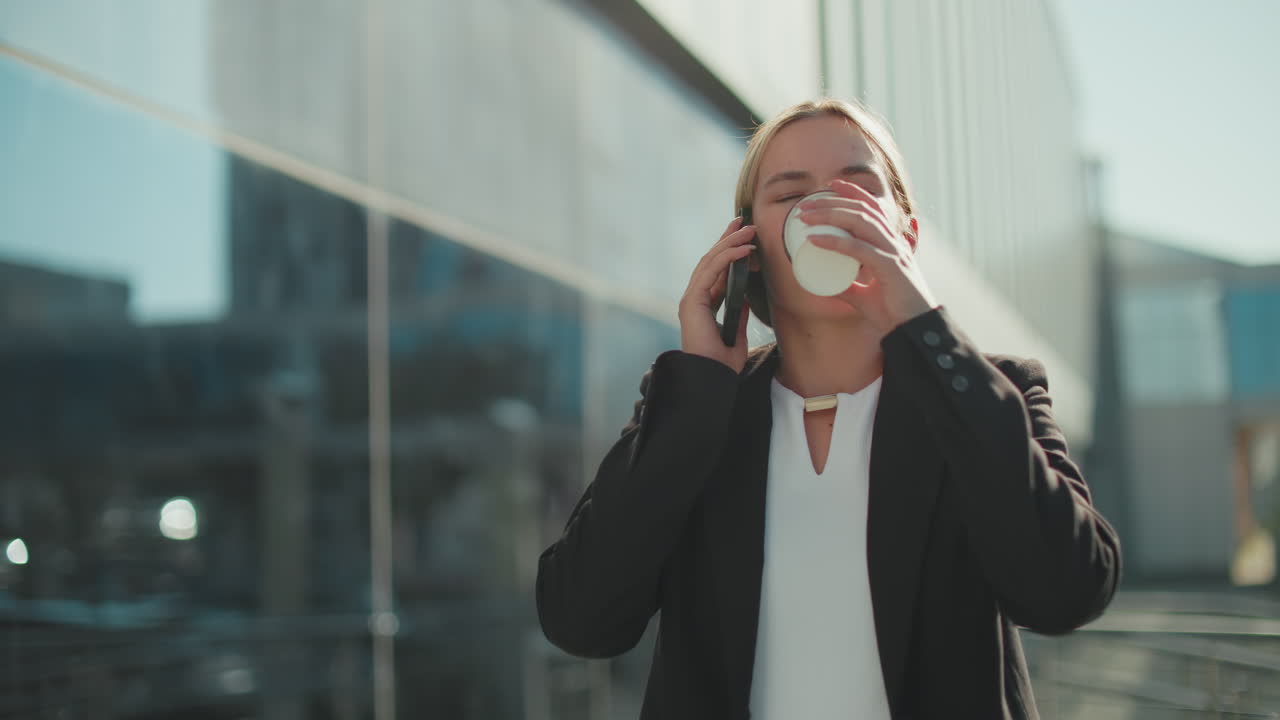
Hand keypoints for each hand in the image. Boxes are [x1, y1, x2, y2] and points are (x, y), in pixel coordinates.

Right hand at [678, 217, 755, 372]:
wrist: (713, 377)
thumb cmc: (723, 362)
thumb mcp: (736, 332)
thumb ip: (738, 314)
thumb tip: (746, 297)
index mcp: (703, 305)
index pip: (715, 270)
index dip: (728, 250)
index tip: (744, 236)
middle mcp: (694, 298)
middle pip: (710, 260)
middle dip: (727, 239)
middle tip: (745, 221)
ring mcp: (691, 298)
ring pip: (710, 261)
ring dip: (730, 243)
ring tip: (749, 230)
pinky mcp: (692, 301)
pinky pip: (711, 272)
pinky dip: (727, 258)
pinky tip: (743, 250)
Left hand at [794, 179, 938, 332]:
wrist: (914, 331)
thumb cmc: (894, 312)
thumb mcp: (865, 297)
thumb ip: (849, 288)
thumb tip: (827, 285)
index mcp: (890, 245)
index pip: (872, 209)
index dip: (853, 193)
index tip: (830, 185)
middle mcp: (893, 243)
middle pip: (861, 211)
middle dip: (832, 203)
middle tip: (804, 206)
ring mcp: (892, 253)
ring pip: (860, 223)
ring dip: (829, 215)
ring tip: (805, 217)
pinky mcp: (890, 268)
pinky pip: (859, 249)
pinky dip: (835, 242)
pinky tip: (815, 240)